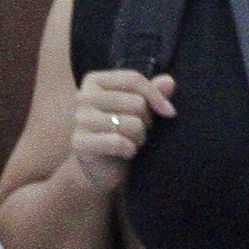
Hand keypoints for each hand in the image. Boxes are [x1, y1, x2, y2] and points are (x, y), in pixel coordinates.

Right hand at [61, 68, 174, 191]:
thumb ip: (152, 93)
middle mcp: (83, 96)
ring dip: (139, 138)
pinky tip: (126, 153)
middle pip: (136, 103)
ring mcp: (80, 119)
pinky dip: (130, 150)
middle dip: (145, 122)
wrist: (103, 168)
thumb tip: (168, 82)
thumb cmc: (122, 132)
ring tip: (131, 142)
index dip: (156, 96)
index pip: (133, 80)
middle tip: (137, 132)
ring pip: (132, 124)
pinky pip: (119, 142)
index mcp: (95, 81)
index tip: (169, 113)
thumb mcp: (139, 110)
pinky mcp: (79, 142)